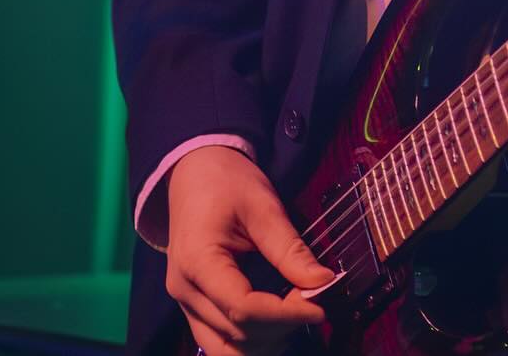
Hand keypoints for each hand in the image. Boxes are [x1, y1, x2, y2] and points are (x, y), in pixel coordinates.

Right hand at [166, 145, 334, 353]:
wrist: (194, 170)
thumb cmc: (227, 181)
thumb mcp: (262, 205)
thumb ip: (289, 248)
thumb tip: (323, 281)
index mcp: (197, 261)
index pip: (243, 308)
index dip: (285, 314)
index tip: (319, 306)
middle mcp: (184, 291)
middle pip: (236, 333)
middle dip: (281, 326)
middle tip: (313, 301)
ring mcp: (184, 303)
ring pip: (225, 349)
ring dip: (265, 342)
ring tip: (296, 313)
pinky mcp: (193, 307)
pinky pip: (219, 342)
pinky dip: (250, 341)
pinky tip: (276, 323)